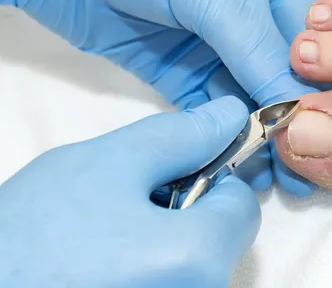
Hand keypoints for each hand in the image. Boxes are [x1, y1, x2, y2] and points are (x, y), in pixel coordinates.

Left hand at [0, 0, 323, 195]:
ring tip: (282, 178)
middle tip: (306, 166)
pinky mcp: (187, 73)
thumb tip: (299, 114)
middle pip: (288, 77)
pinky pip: (215, 111)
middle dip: (297, 119)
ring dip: (265, 138)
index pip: (318, 41)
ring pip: (254, 99)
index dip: (325, 86)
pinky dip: (227, 138)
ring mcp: (221, 47)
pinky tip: (243, 165)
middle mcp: (257, 15)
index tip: (330, 131)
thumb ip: (258, 53)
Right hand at [0, 97, 259, 287]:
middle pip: (219, 238)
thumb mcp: (107, 163)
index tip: (167, 175)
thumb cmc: (32, 232)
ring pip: (193, 262)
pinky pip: (171, 281)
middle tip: (124, 205)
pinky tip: (105, 263)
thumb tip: (232, 115)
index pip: (243, 207)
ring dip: (163, 239)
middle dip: (185, 210)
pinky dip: (150, 266)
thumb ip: (181, 137)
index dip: (210, 180)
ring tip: (106, 236)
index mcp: (197, 259)